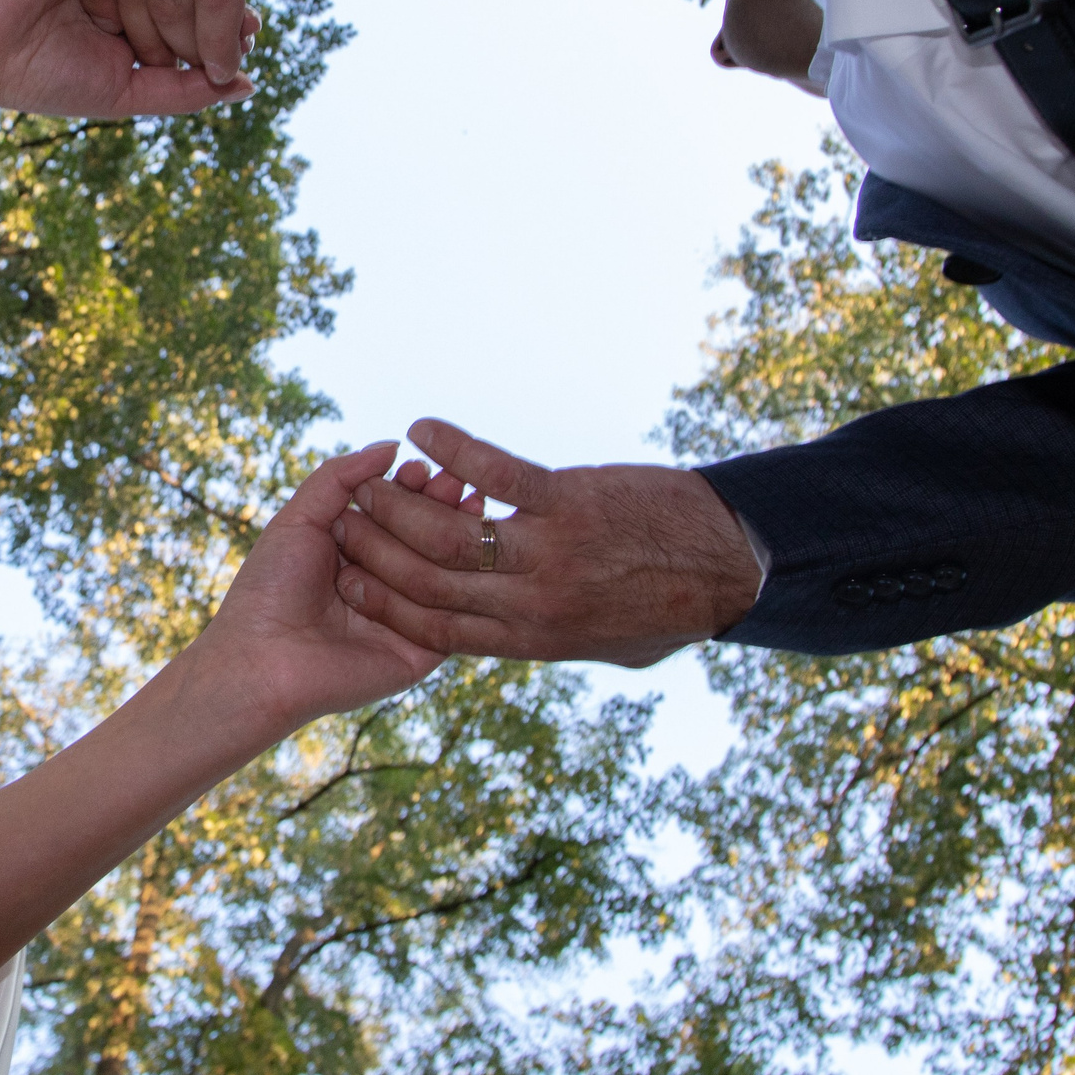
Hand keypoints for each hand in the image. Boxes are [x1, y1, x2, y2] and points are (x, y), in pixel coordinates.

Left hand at [190, 442, 450, 731]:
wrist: (260, 660)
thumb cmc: (269, 589)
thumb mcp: (299, 519)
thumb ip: (339, 478)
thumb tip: (392, 445)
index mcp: (356, 554)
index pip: (398, 514)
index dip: (414, 490)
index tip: (426, 468)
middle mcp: (385, 582)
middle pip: (426, 540)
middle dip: (442, 508)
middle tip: (455, 484)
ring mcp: (407, 618)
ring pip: (444, 573)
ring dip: (456, 539)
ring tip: (467, 507)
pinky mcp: (421, 651)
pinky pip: (449, 616)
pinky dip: (458, 585)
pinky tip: (465, 554)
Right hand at [331, 419, 762, 666]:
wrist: (731, 565)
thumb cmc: (673, 605)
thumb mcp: (608, 645)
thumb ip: (553, 637)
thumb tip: (518, 634)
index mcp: (537, 639)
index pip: (440, 629)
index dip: (386, 604)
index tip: (349, 579)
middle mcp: (535, 603)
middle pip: (429, 581)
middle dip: (377, 551)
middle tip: (343, 519)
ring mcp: (550, 552)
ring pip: (448, 532)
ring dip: (401, 502)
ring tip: (373, 478)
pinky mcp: (570, 502)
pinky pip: (494, 474)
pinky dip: (454, 448)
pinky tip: (422, 429)